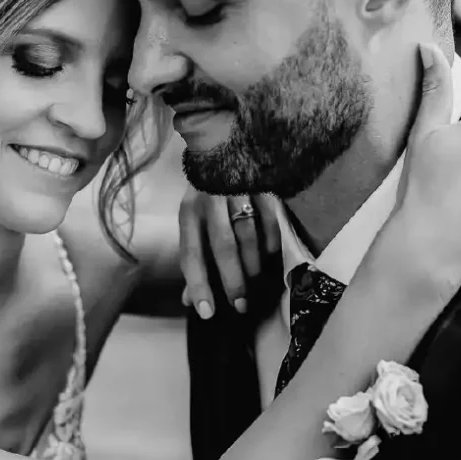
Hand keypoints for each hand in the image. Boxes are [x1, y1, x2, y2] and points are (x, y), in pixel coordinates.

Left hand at [179, 189, 280, 318]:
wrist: (222, 147)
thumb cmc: (206, 196)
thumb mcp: (193, 222)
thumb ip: (194, 260)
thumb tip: (189, 300)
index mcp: (189, 212)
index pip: (191, 254)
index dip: (198, 285)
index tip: (206, 312)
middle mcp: (210, 201)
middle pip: (222, 246)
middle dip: (232, 280)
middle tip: (240, 306)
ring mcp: (237, 191)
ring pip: (247, 234)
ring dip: (252, 264)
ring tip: (255, 282)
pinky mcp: (261, 185)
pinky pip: (270, 219)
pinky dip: (271, 241)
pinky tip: (271, 256)